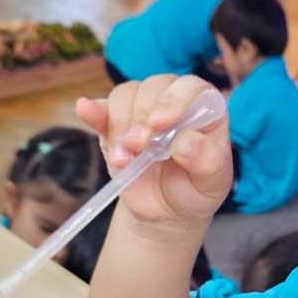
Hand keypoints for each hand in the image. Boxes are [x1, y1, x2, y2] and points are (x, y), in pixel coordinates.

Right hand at [75, 75, 232, 233]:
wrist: (164, 210)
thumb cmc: (194, 190)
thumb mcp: (211, 183)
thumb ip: (207, 161)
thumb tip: (186, 142)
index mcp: (204, 109)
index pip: (191, 88)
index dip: (174, 100)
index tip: (161, 124)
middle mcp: (173, 101)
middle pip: (154, 87)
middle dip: (142, 116)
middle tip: (137, 146)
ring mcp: (142, 109)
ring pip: (126, 95)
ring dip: (120, 124)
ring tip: (123, 159)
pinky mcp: (115, 123)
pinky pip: (102, 108)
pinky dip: (93, 111)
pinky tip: (86, 110)